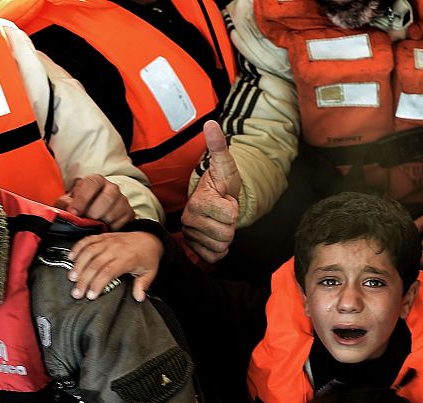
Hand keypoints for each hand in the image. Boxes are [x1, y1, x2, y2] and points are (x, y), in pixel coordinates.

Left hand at [56, 174, 134, 230]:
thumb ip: (64, 204)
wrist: (95, 215)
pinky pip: (122, 221)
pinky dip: (112, 228)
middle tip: (86, 221)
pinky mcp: (129, 213)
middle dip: (94, 212)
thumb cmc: (80, 207)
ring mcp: (122, 200)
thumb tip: (67, 209)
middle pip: (107, 197)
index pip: (92, 183)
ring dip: (103, 221)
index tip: (74, 213)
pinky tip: (104, 228)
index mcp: (96, 180)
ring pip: (115, 211)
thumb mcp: (68, 203)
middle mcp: (111, 188)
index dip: (82, 199)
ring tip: (94, 226)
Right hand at [68, 231, 162, 301]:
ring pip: (88, 252)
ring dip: (78, 265)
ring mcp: (108, 241)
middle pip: (95, 264)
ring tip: (72, 278)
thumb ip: (143, 285)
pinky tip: (71, 258)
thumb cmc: (147, 257)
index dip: (97, 284)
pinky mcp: (103, 237)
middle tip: (77, 292)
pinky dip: (77, 248)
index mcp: (127, 259)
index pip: (108, 272)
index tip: (90, 295)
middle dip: (84, 280)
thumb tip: (139, 297)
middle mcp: (116, 249)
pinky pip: (87, 240)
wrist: (149, 238)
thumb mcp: (150, 272)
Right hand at [181, 120, 240, 263]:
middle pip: (226, 235)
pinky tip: (215, 237)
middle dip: (230, 225)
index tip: (226, 200)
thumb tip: (211, 124)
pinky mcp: (194, 249)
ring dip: (226, 238)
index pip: (230, 214)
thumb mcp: (225, 166)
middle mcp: (189, 219)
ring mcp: (190, 236)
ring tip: (220, 223)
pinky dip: (219, 251)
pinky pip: (214, 258)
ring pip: (221, 247)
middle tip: (223, 214)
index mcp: (197, 202)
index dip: (233, 208)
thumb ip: (219, 147)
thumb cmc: (222, 185)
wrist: (217, 201)